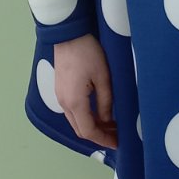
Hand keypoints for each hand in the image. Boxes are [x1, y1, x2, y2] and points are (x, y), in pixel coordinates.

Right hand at [53, 33, 118, 149]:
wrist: (69, 35)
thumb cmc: (88, 53)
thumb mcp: (103, 78)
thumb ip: (106, 102)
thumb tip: (108, 120)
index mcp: (75, 102)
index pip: (88, 130)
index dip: (103, 140)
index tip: (118, 142)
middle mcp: (64, 103)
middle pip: (80, 129)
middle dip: (99, 135)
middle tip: (117, 135)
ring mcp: (61, 97)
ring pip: (76, 121)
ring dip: (93, 125)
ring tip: (112, 124)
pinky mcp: (61, 90)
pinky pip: (73, 111)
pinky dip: (86, 116)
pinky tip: (100, 113)